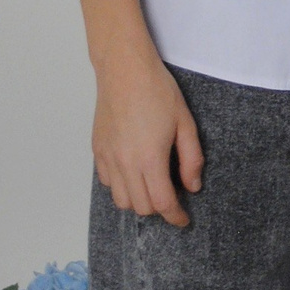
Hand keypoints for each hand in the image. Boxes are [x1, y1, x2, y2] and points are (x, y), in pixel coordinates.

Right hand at [92, 42, 204, 225]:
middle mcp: (125, 163)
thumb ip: (191, 159)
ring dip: (138, 201)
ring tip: (152, 186)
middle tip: (172, 198)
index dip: (175, 216)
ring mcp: (108, 157)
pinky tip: (134, 171)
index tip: (183, 219)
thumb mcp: (185, 123)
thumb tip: (192, 185)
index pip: (162, 203)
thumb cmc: (157, 91)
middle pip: (140, 207)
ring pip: (120, 200)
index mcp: (149, 158)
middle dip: (159, 209)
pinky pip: (107, 182)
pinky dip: (121, 186)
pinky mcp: (97, 150)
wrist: (124, 69)